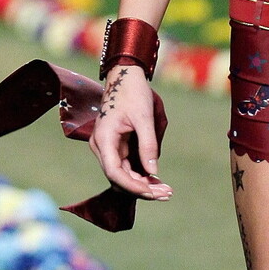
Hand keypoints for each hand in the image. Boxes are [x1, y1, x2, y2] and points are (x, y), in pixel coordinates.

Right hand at [88, 63, 171, 201]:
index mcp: (104, 139)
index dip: (133, 186)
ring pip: (123, 174)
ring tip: (165, 190)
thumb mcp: (144, 118)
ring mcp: (107, 147)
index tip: (153, 192)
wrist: (124, 75)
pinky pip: (126, 166)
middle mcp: (101, 147)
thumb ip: (148, 145)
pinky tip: (156, 180)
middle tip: (167, 193)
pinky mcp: (115, 146)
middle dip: (142, 188)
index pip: (115, 172)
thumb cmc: (133, 92)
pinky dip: (140, 174)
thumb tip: (154, 171)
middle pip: (119, 178)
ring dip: (142, 184)